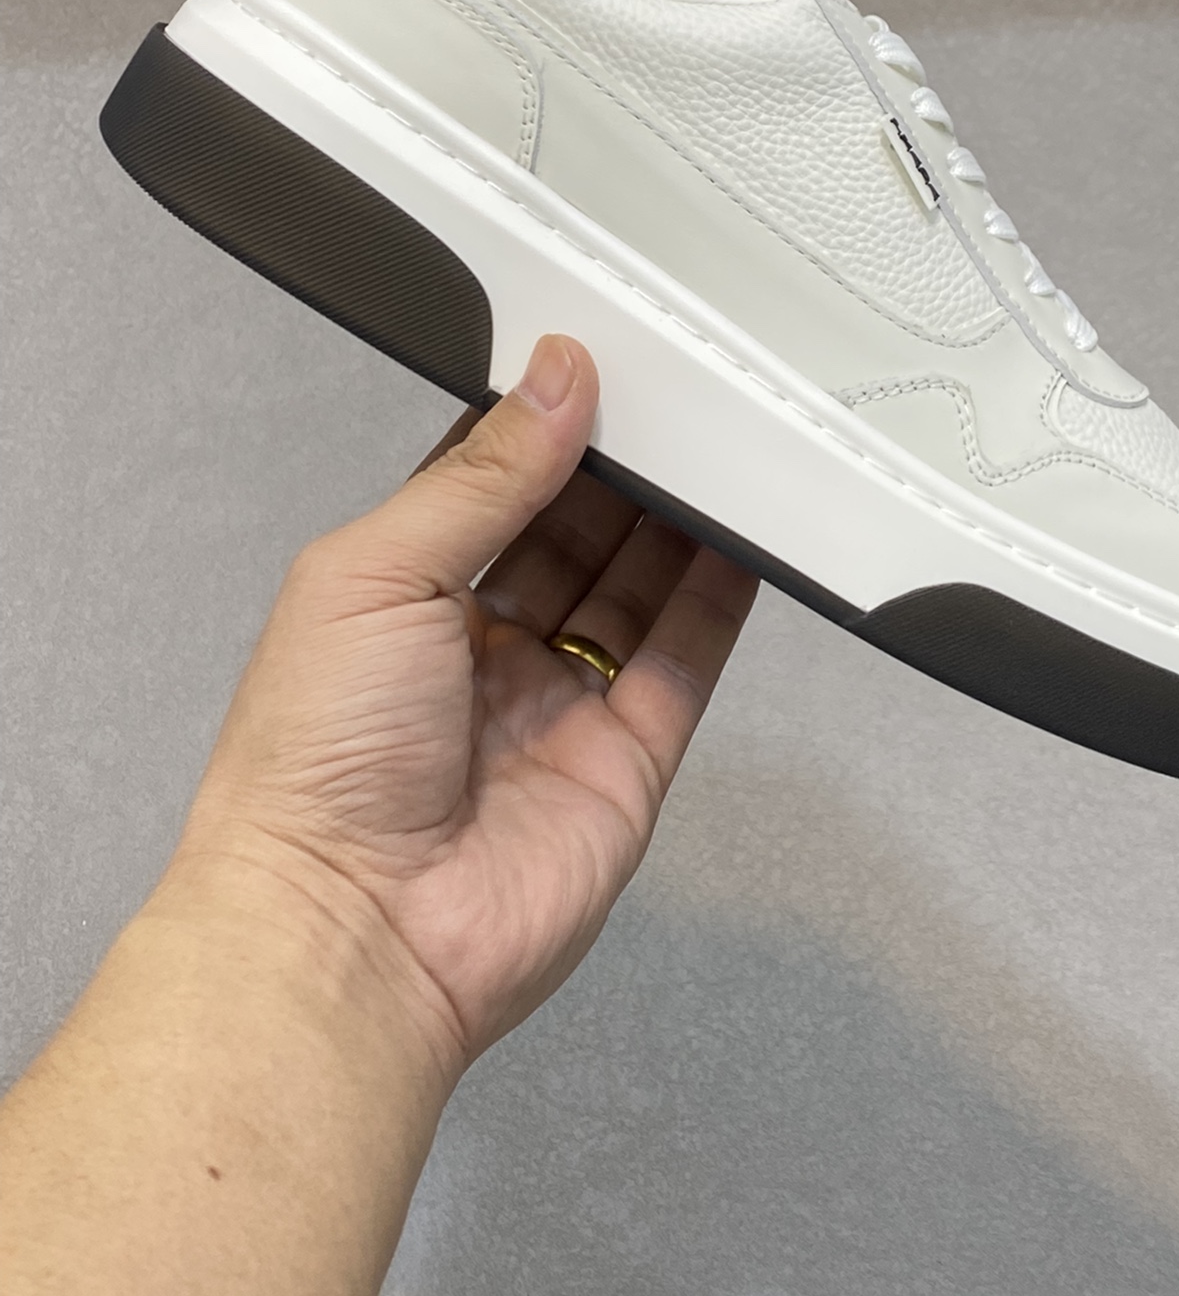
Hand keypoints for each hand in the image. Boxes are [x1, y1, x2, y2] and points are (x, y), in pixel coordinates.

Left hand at [178, 335, 758, 1074]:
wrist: (352, 932)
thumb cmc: (316, 759)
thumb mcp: (377, 574)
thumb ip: (483, 477)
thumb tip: (557, 378)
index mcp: (402, 594)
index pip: (490, 485)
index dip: (541, 425)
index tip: (596, 362)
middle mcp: (482, 646)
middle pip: (575, 530)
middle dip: (620, 466)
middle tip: (673, 396)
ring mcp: (557, 704)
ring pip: (636, 587)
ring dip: (677, 519)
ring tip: (721, 445)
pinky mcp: (625, 760)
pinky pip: (684, 661)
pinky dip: (719, 598)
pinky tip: (745, 536)